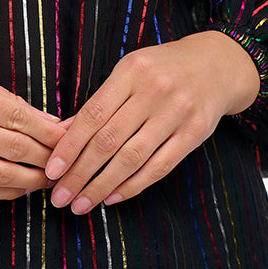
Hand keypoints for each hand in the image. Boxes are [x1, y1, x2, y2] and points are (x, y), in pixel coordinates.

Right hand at [0, 39, 64, 202]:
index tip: (72, 134)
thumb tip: (44, 121)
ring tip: (52, 177)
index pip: (20, 118)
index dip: (51, 131)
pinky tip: (20, 186)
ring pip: (1, 176)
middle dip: (49, 156)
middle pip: (16, 150)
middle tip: (70, 158)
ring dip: (32, 180)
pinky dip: (5, 191)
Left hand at [45, 32, 259, 213]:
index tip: (52, 171)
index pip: (92, 115)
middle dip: (80, 173)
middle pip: (108, 140)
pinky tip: (113, 197)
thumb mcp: (128, 73)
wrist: (216, 64)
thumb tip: (60, 134)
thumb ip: (98, 103)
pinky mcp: (195, 133)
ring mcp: (177, 112)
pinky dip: (133, 185)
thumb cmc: (161, 69)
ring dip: (102, 185)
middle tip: (60, 197)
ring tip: (81, 204)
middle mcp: (154, 91)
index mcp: (131, 72)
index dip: (70, 146)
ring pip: (132, 158)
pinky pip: (159, 166)